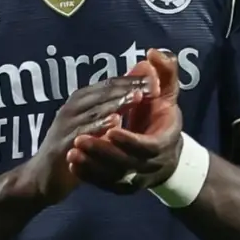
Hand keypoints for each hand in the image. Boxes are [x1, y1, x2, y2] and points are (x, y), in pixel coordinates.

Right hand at [13, 77, 145, 204]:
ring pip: (94, 110)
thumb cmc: (75, 147)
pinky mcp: (62, 145)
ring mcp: (65, 126)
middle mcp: (72, 108)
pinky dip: (99, 127)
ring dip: (116, 102)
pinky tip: (115, 124)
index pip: (111, 84)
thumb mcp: (94, 123)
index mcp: (82, 100)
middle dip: (129, 87)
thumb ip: (114, 103)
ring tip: (137, 97)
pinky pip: (82, 134)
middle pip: (104, 92)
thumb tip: (133, 84)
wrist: (42, 178)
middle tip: (153, 84)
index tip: (157, 78)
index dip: (133, 80)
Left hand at [68, 49, 184, 192]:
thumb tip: (152, 53)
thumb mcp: (168, 94)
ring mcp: (135, 179)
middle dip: (102, 151)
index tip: (112, 126)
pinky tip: (72, 162)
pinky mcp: (121, 186)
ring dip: (91, 165)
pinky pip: (103, 183)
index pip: (146, 146)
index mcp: (163, 143)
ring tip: (72, 150)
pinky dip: (87, 175)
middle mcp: (150, 165)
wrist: (165, 153)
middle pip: (125, 164)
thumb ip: (165, 73)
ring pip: (112, 177)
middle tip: (80, 139)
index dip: (129, 139)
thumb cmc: (163, 117)